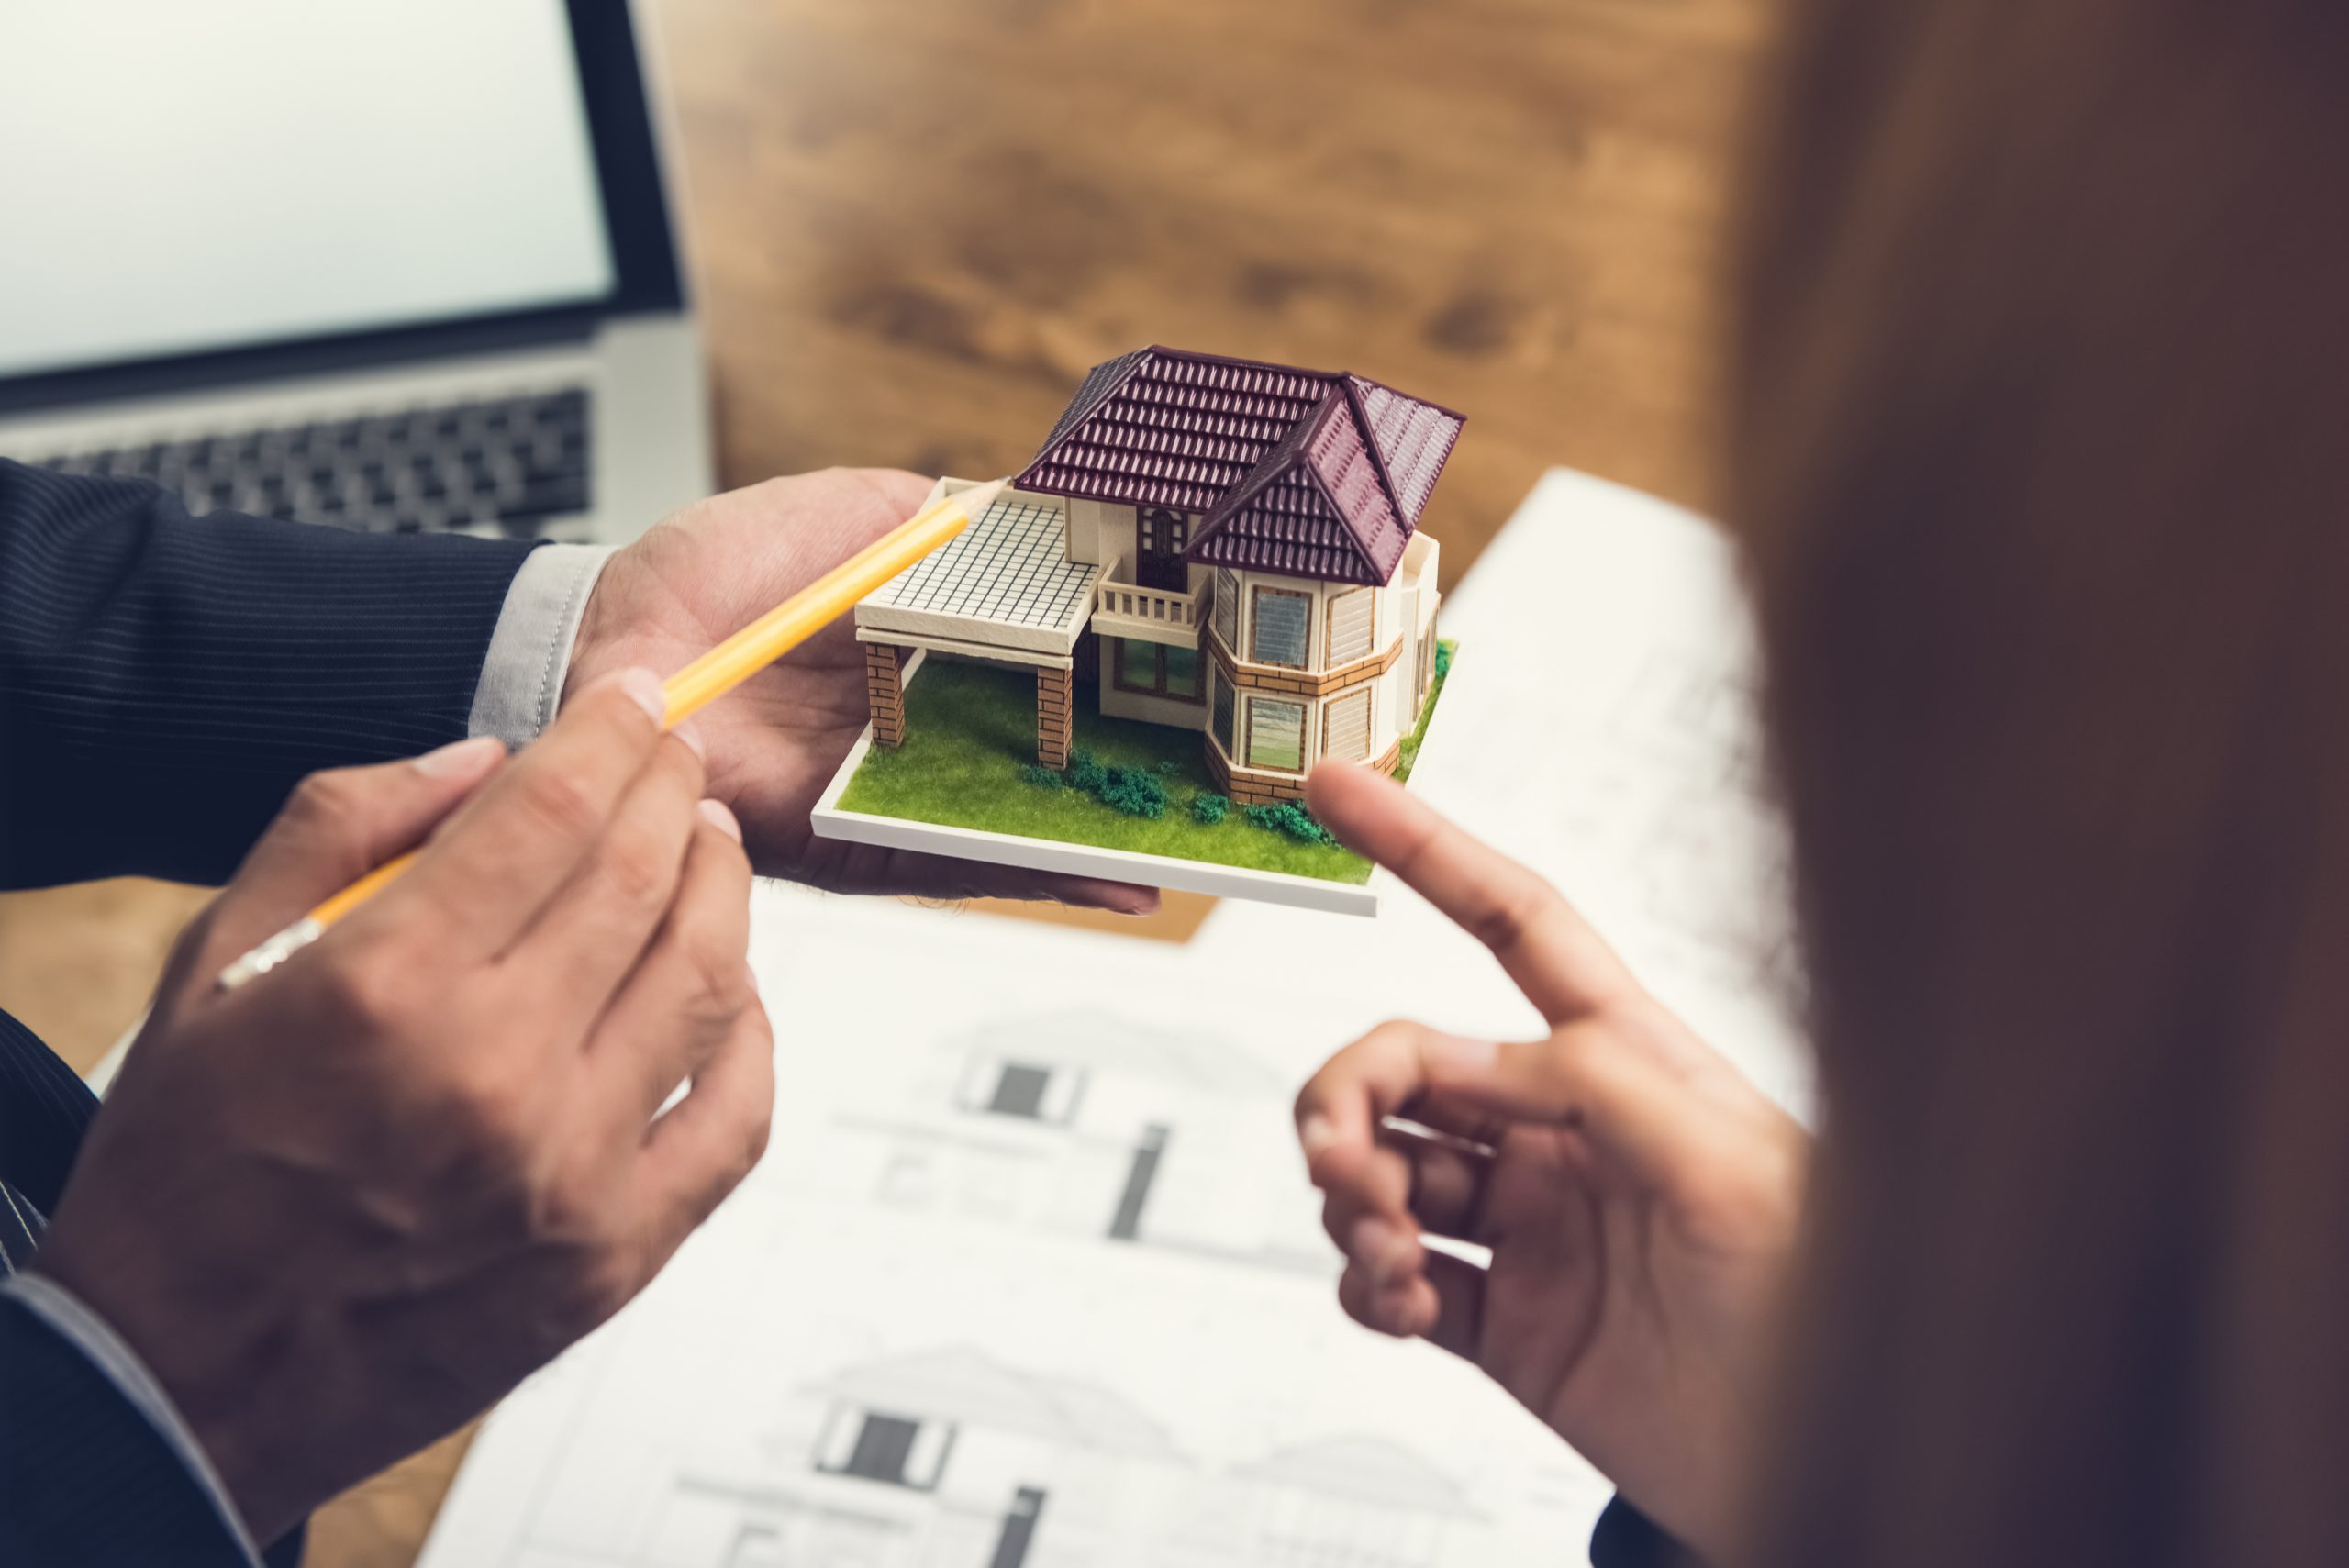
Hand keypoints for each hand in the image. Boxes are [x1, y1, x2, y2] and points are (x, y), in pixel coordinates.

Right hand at [34, 671, 771, 1545]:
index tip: (635, 702)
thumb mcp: (211, 965)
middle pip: (641, 879)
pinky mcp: (613, 1256)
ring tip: (709, 847)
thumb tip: (484, 760)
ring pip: (708, 981)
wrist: (179, 1379)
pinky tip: (732, 990)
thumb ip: (341, 830)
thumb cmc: (188, 1171)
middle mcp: (492, 1076)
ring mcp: (568, 1172)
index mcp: (386, 989)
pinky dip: (751, 1037)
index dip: (610, 735)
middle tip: (678, 758)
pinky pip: (734, 1120)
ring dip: (724, 890)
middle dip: (672, 791)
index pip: (551, 813)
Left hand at [569, 469, 1156, 911]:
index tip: (1198, 677)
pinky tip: (1112, 878)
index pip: (1044, 671)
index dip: (1118, 678)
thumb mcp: (836, 515)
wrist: (609, 651)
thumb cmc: (703, 582)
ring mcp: (893, 794)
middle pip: (1049, 759)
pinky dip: (1033, 875)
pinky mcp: (856, 847)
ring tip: (1202, 842)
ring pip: (1022, 822)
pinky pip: (953, 866)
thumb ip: (927, 518)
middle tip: (1232, 782)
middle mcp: (920, 733)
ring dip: (1109, 834)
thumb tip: (1026, 495)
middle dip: (1136, 774)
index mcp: (925, 653)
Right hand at [1293, 763, 1806, 1561]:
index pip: (1514, 924)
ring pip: (1385, 1167)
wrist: (1818, 1475)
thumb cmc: (1827, 1313)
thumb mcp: (1737, 1172)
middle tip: (1338, 1158)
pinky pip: (1390, 1279)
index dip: (1424, 848)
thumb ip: (1607, 1088)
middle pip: (1411, 1062)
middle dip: (1350, 1092)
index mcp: (1631, 1064)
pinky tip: (1403, 1306)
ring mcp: (1531, 1224)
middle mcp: (1568, 1130)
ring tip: (1388, 1254)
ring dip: (1350, 1197)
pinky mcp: (1504, 1322)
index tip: (1336, 786)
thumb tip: (1479, 1057)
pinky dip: (1366, 1286)